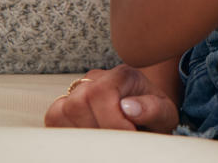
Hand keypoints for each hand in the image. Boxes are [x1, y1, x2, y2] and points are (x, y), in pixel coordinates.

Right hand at [44, 65, 177, 131]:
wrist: (145, 118)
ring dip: (82, 134)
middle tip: (116, 143)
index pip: (102, 92)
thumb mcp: (165, 114)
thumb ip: (153, 109)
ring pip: (60, 112)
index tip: (127, 136)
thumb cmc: (154, 116)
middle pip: (78, 102)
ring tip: (105, 141)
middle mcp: (96, 78)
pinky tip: (90, 141)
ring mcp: (76, 91)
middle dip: (97, 130)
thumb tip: (127, 107)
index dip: (111, 120)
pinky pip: (52, 121)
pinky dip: (68, 136)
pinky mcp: (62, 107)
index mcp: (123, 75)